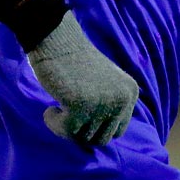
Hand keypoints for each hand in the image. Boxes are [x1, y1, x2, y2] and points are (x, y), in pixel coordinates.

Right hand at [26, 12, 138, 145]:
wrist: (57, 38)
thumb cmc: (74, 62)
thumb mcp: (104, 84)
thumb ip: (109, 107)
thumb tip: (100, 141)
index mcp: (130, 92)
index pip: (117, 131)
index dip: (96, 129)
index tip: (80, 118)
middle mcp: (122, 99)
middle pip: (101, 139)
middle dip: (81, 133)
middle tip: (65, 117)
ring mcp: (103, 103)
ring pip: (83, 138)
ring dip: (66, 129)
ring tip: (56, 110)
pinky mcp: (81, 105)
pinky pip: (66, 131)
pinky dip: (54, 124)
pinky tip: (49, 111)